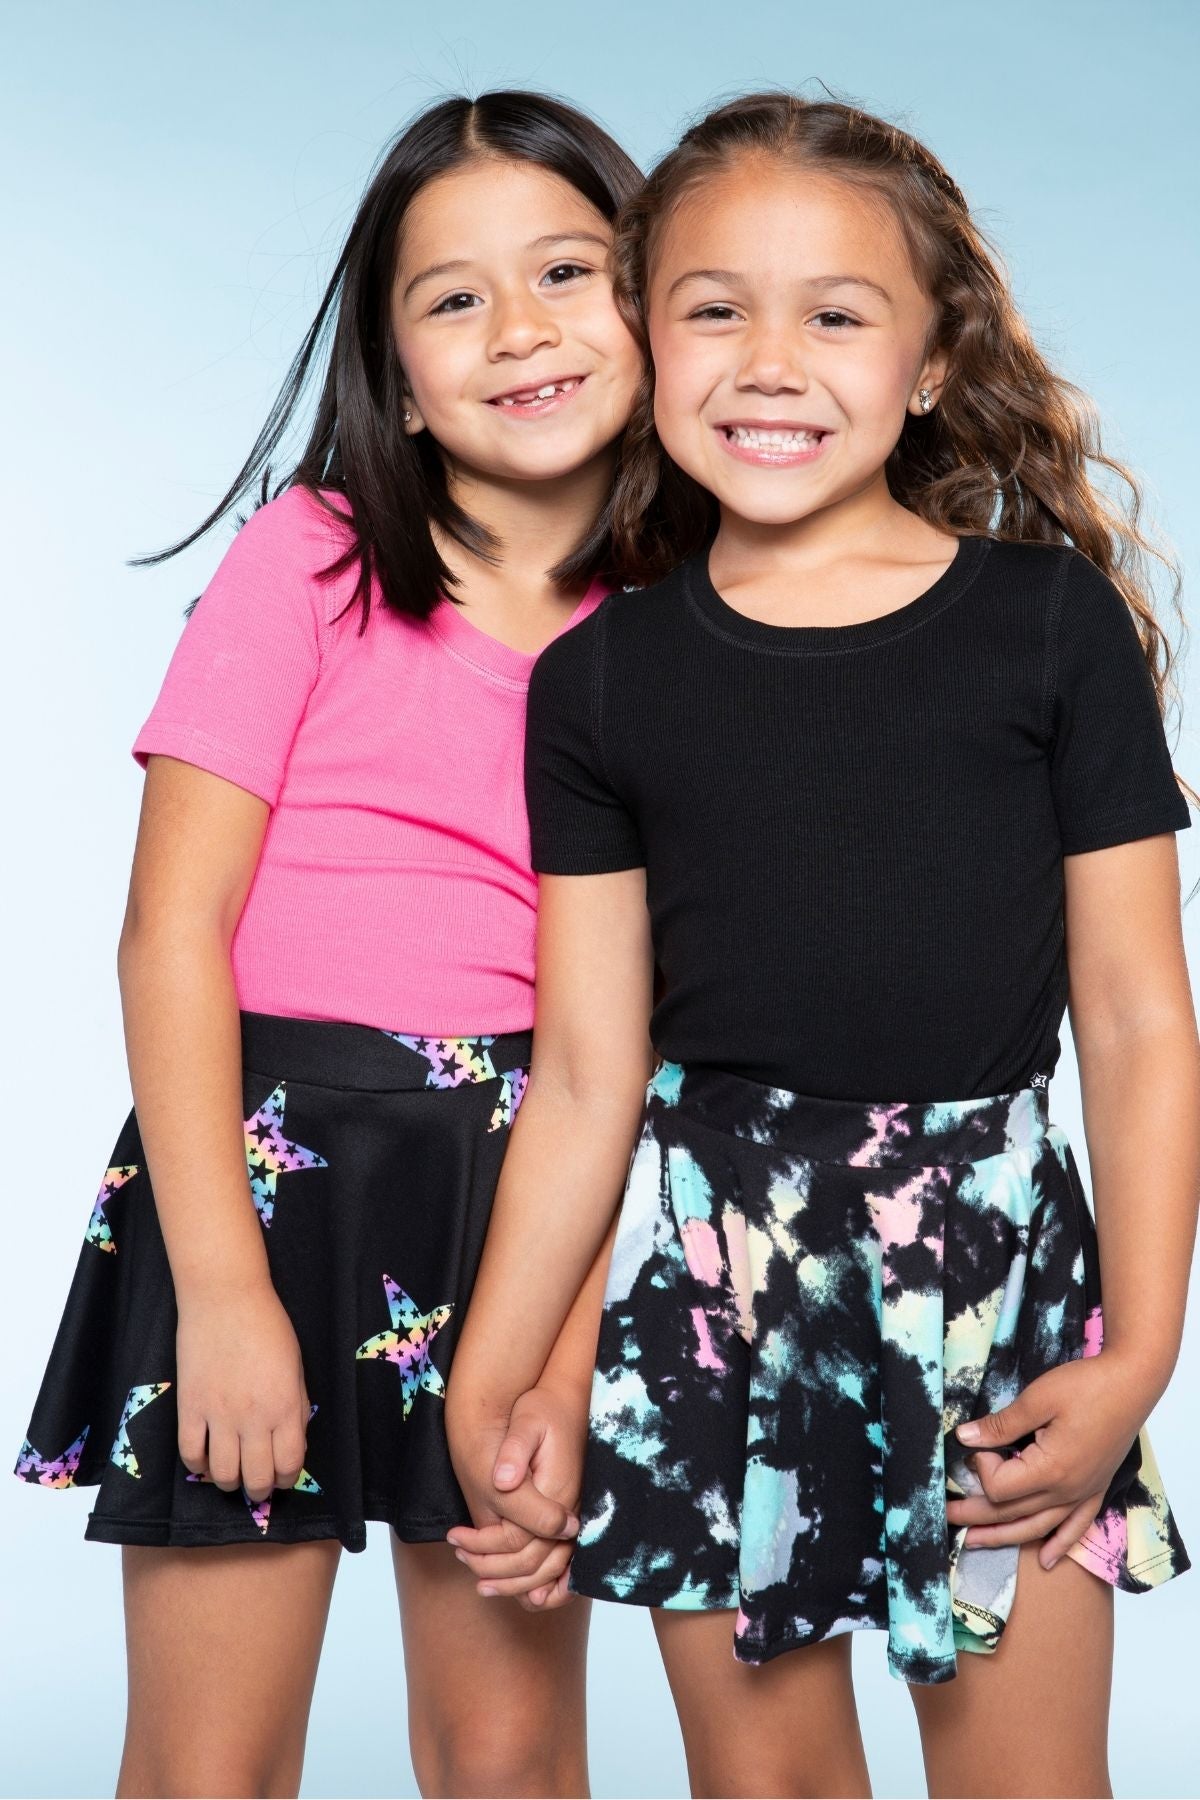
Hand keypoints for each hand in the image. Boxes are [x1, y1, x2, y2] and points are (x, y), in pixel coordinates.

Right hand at [175, 1278, 308, 1504]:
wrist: (226, 1299)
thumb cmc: (268, 1327)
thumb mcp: (295, 1368)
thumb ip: (296, 1408)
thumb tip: (292, 1442)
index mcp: (286, 1406)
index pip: (290, 1465)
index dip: (288, 1479)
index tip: (283, 1475)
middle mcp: (254, 1418)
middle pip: (257, 1479)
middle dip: (260, 1488)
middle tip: (258, 1483)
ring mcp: (219, 1415)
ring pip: (223, 1475)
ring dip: (230, 1482)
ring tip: (233, 1475)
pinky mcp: (190, 1408)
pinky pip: (190, 1454)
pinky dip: (199, 1466)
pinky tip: (207, 1459)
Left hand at [447, 1383, 586, 1608]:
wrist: (567, 1400)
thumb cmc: (543, 1410)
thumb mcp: (527, 1422)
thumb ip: (515, 1452)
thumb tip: (501, 1480)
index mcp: (557, 1491)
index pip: (519, 1539)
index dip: (484, 1546)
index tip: (455, 1537)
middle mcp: (569, 1509)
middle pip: (533, 1562)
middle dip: (495, 1570)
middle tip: (460, 1557)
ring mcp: (572, 1514)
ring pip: (550, 1569)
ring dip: (516, 1583)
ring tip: (481, 1580)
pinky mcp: (569, 1514)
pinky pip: (562, 1562)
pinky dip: (543, 1581)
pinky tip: (522, 1591)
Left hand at [947, 1353, 1153, 1568]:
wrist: (1132, 1383)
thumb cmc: (1086, 1386)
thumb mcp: (1037, 1399)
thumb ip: (1001, 1425)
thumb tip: (964, 1438)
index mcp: (1051, 1470)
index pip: (1000, 1487)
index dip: (981, 1467)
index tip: (979, 1443)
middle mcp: (1067, 1491)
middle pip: (1013, 1513)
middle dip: (975, 1514)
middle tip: (945, 1516)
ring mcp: (1083, 1493)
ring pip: (1038, 1527)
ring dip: (1005, 1536)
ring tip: (975, 1542)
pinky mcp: (1095, 1488)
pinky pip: (1076, 1526)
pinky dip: (1059, 1545)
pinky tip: (1046, 1561)